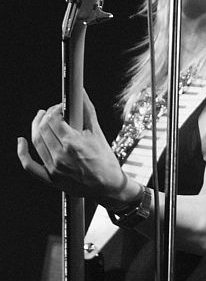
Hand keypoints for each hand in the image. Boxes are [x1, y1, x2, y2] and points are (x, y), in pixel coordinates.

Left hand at [17, 90, 128, 206]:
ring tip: (41, 118)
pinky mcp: (50, 178)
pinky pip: (29, 165)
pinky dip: (22, 152)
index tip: (61, 106)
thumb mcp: (99, 134)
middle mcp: (61, 156)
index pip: (54, 119)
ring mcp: (53, 168)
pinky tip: (21, 141)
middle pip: (43, 129)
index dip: (56, 109)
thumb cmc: (106, 161)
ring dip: (36, 127)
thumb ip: (88, 112)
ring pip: (36, 142)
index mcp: (73, 144)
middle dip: (46, 115)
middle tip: (53, 111)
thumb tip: (81, 94)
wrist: (108, 186)